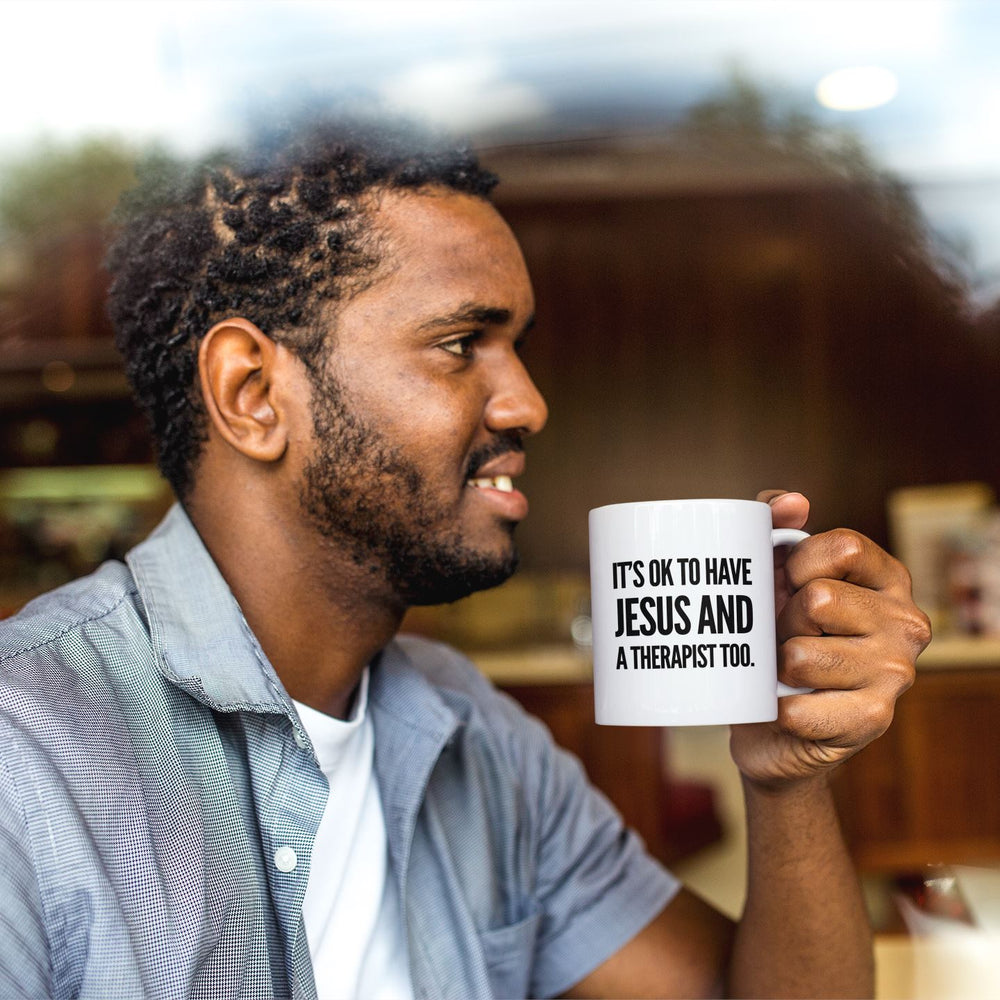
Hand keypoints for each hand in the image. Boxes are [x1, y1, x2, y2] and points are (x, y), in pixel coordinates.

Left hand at [729, 490, 931, 787]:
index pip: (843, 546)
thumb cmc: (774, 635)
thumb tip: (795, 503)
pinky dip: (777, 708)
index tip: (786, 582)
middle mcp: (906, 623)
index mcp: (887, 579)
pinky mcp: (872, 720)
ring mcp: (896, 674)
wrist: (770, 722)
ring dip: (776, 666)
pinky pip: (796, 707)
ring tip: (787, 672)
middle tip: (785, 636)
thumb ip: (773, 523)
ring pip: (800, 654)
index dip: (796, 563)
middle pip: (819, 599)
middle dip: (783, 620)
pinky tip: (787, 707)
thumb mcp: (772, 572)